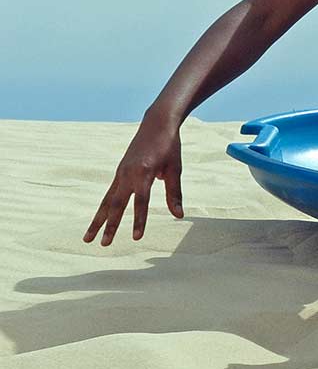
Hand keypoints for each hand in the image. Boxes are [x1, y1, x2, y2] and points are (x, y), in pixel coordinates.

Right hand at [85, 118, 184, 244]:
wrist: (156, 123)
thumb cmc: (169, 146)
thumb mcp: (176, 168)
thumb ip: (174, 193)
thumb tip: (178, 215)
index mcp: (144, 172)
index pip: (141, 201)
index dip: (139, 220)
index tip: (136, 238)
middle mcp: (128, 173)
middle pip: (116, 204)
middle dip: (109, 226)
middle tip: (103, 245)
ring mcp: (121, 173)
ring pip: (107, 201)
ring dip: (98, 220)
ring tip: (87, 238)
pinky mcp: (119, 172)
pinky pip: (109, 194)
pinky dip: (103, 208)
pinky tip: (98, 220)